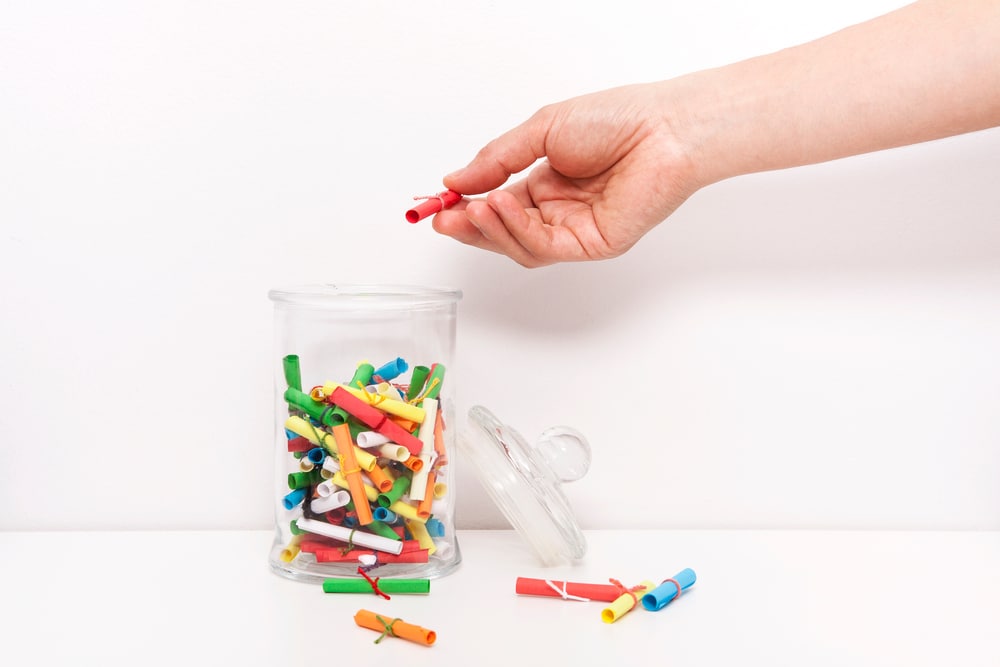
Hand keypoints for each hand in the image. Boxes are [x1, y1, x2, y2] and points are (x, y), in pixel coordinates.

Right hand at [433, 83, 700, 267]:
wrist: (662, 128)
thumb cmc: (616, 120)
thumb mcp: (541, 131)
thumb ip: (497, 159)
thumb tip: (456, 178)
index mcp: (546, 183)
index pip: (496, 204)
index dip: (464, 207)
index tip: (435, 204)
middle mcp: (559, 210)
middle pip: (503, 232)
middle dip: (469, 227)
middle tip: (441, 218)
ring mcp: (575, 230)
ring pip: (520, 247)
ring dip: (490, 230)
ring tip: (471, 209)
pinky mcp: (593, 244)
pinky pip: (545, 247)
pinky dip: (518, 230)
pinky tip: (501, 206)